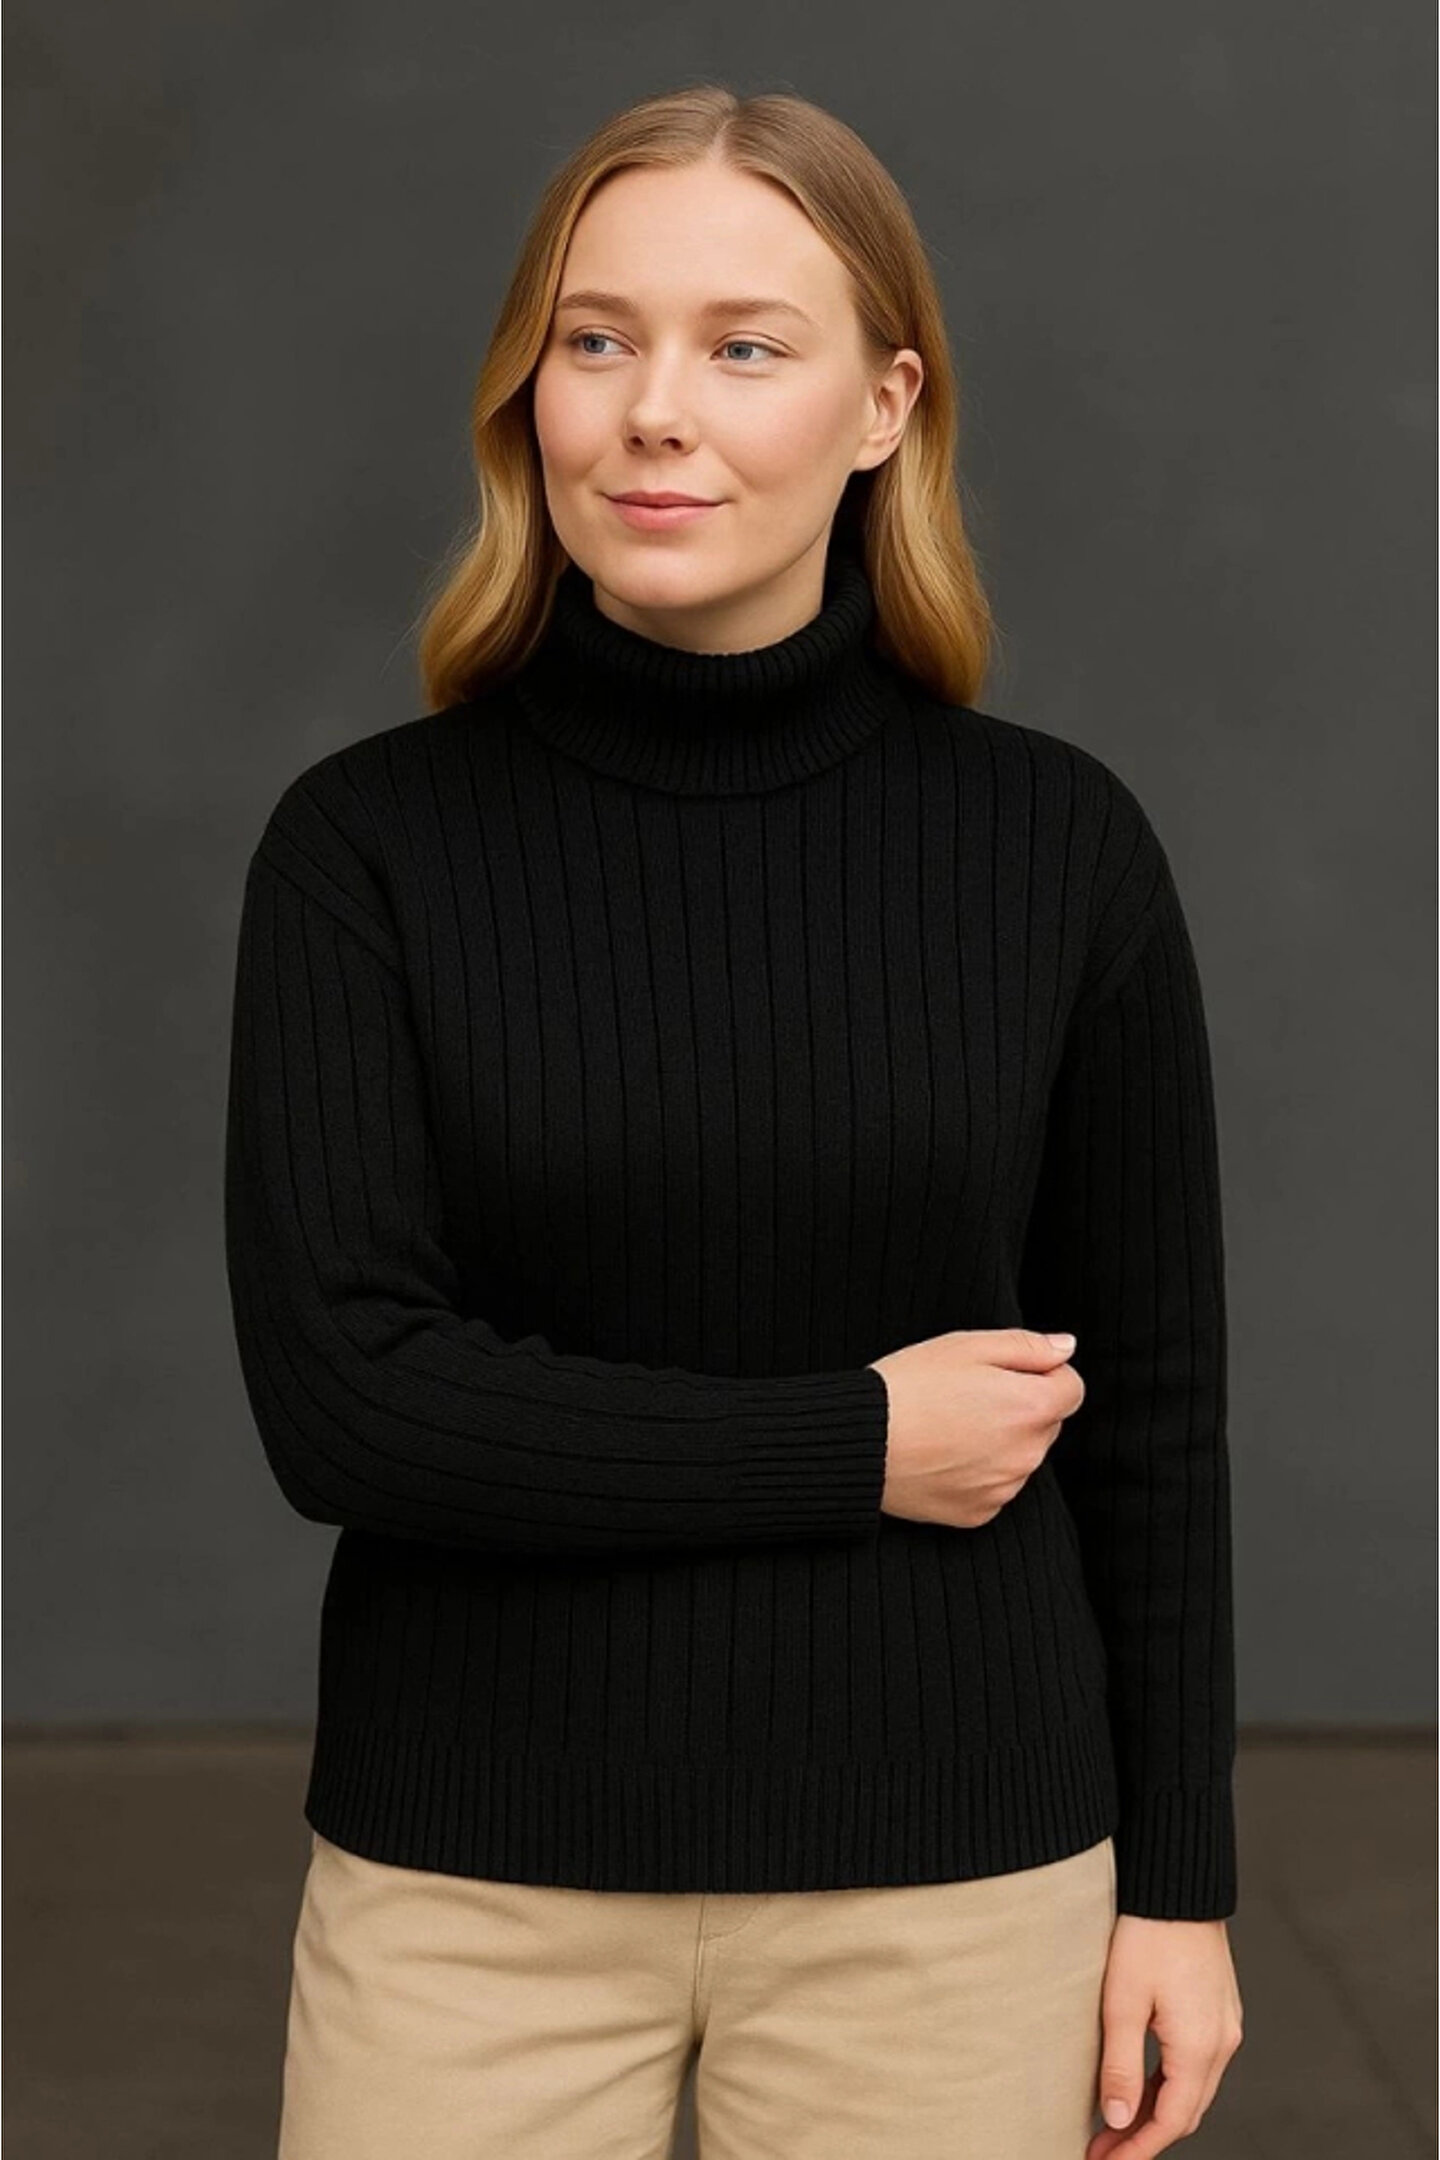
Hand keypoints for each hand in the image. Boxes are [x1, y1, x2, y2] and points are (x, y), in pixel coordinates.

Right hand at [869, 1327, 1083, 1529]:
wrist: (859, 1442)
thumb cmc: (909, 1385)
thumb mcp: (967, 1346)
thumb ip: (1027, 1346)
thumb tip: (1066, 1349)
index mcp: (1031, 1408)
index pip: (1071, 1388)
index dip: (1040, 1373)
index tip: (1001, 1371)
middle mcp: (1027, 1454)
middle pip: (1045, 1423)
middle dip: (1019, 1406)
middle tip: (966, 1394)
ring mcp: (1004, 1488)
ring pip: (1019, 1455)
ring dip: (999, 1440)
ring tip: (947, 1425)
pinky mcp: (979, 1512)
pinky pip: (994, 1486)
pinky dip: (977, 1471)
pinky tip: (942, 1455)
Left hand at [1087, 1916, 1243, 2155]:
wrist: (1177, 1882)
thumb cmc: (1145, 1934)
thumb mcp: (1122, 2001)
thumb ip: (1121, 2066)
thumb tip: (1117, 2120)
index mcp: (1200, 2046)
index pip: (1172, 2121)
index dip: (1138, 2149)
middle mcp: (1222, 2041)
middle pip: (1186, 2110)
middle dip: (1144, 2137)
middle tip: (1102, 2151)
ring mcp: (1224, 2023)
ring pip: (1192, 2088)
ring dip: (1155, 2111)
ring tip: (1112, 2126)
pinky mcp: (1217, 2006)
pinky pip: (1196, 2062)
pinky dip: (1168, 2084)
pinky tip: (1139, 2087)